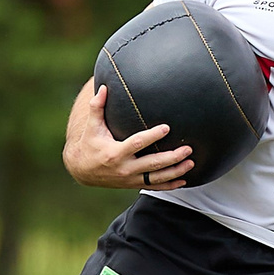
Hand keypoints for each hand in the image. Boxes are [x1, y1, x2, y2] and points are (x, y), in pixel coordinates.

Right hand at [62, 80, 193, 189]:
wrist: (82, 169)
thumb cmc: (89, 143)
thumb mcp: (92, 126)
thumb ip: (97, 107)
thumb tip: (103, 87)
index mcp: (115, 153)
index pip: (137, 143)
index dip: (153, 136)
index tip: (166, 128)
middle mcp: (124, 168)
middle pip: (152, 164)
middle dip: (172, 157)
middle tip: (188, 148)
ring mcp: (130, 179)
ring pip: (156, 178)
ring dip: (175, 171)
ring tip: (191, 162)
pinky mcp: (133, 184)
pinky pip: (154, 187)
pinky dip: (169, 185)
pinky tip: (184, 180)